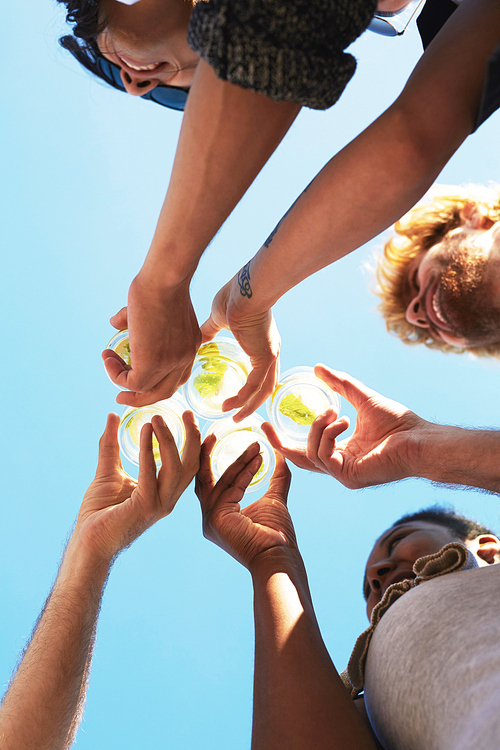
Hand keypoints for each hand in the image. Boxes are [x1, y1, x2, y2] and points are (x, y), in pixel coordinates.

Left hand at [75, 410, 199, 558]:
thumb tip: (112, 416)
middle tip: (187, 414)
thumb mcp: (108, 471)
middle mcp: (168, 499)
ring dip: (168, 440)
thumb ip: (110, 445)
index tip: (192, 418)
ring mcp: (159, 505)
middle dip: (192, 438)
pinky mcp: (145, 507)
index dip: (195, 443)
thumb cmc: (99, 511)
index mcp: (164, 492)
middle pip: (191, 465)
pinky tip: (145, 431)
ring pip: (175, 468)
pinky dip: (149, 450)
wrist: (88, 541)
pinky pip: (151, 474)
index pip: (189, 465)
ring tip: (156, 419)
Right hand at [103, 274, 201, 406]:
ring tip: (109, 365)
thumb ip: (133, 318)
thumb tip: (116, 322)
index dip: (158, 378)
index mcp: (190, 345)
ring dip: (124, 384)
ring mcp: (170, 363)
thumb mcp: (150, 304)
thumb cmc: (158, 284)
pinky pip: (131, 383)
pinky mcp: (152, 364)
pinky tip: (108, 358)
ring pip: (146, 391)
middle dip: (143, 396)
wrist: (163, 281)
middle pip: (166, 390)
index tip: (137, 374)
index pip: (177, 373)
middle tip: (122, 396)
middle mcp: (185, 357)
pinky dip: (116, 375)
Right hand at [195, 435, 295, 569]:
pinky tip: (258, 459)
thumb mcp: (275, 500)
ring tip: (256, 446)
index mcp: (219, 515)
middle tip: (216, 433)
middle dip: (208, 454)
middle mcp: (209, 518)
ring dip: (239, 461)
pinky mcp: (215, 518)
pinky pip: (229, 488)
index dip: (229, 462)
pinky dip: (244, 471)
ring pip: (221, 480)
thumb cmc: (277, 536)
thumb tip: (282, 455)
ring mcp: (209, 519)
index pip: (217, 482)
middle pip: (205, 478)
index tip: (245, 444)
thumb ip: (277, 478)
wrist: (279, 557)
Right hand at [200, 275, 279, 421]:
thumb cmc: (235, 297)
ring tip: (232, 417)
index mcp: (263, 342)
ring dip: (248, 406)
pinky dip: (243, 398)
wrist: (246, 289)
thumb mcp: (219, 317)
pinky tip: (231, 406)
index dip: (253, 387)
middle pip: (266, 385)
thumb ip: (210, 330)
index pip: (263, 371)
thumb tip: (198, 337)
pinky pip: (254, 385)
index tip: (239, 399)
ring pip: (262, 390)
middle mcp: (271, 351)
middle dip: (252, 403)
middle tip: (237, 416)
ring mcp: (270, 354)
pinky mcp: (265, 357)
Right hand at [263, 365, 425, 488]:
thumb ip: (339, 384)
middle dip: (280, 443)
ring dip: (318, 428)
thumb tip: (318, 368)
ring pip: (311, 453)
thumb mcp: (361, 397)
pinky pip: (324, 455)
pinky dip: (328, 435)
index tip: (266, 423)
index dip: (284, 438)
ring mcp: (343, 474)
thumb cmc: (398, 422)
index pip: (306, 449)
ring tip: (336, 412)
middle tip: (266, 425)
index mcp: (342, 451)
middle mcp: (340, 466)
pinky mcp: (349, 477)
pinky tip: (344, 421)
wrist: (419, 438)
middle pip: (299, 459)